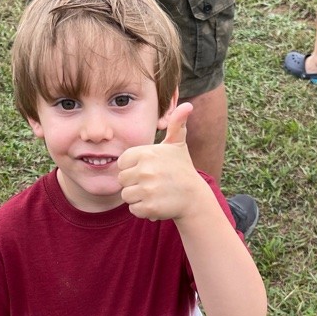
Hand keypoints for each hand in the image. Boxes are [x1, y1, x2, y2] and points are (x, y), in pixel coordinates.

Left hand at [117, 103, 202, 220]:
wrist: (194, 198)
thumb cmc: (182, 169)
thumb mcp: (178, 144)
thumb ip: (177, 124)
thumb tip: (187, 105)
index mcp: (146, 153)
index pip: (122, 163)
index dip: (133, 167)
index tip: (148, 169)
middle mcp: (145, 170)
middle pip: (122, 180)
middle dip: (135, 183)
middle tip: (153, 183)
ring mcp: (147, 190)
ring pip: (126, 195)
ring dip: (138, 197)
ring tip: (154, 192)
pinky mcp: (149, 207)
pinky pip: (134, 209)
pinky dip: (143, 210)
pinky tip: (156, 203)